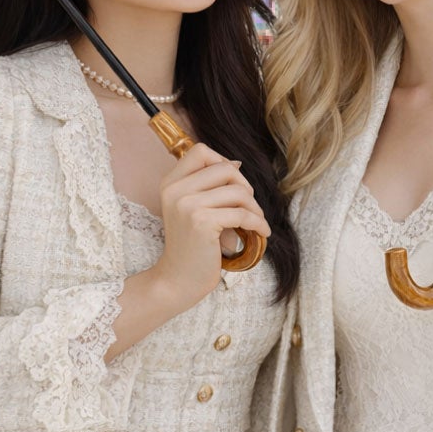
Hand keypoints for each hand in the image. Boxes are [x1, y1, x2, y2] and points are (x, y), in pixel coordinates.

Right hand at [145, 144, 268, 289]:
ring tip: (255, 222)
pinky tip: (261, 232)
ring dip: (254, 207)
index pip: (200, 151)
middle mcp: (175, 189)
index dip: (222, 161)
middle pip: (224, 168)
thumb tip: (236, 164)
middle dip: (244, 186)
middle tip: (248, 207)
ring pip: (238, 191)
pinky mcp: (202, 222)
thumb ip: (207, 186)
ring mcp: (187, 205)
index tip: (232, 183)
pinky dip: (258, 223)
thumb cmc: (191, 246)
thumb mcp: (192, 208)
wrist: (178, 280)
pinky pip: (242, 214)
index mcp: (170, 183)